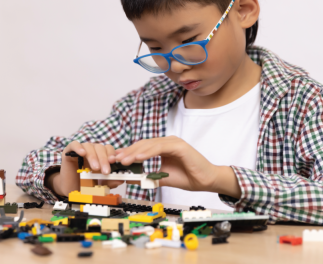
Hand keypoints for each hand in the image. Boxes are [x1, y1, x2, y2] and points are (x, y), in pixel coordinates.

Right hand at [48, 141, 123, 195]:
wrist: (71, 188)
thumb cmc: (86, 184)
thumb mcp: (100, 184)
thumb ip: (110, 181)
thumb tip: (121, 180)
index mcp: (101, 155)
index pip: (108, 149)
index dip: (112, 154)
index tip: (113, 162)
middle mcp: (92, 151)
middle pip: (100, 147)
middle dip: (104, 159)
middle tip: (105, 171)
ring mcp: (80, 150)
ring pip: (88, 146)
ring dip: (93, 156)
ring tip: (95, 168)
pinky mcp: (69, 152)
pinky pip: (74, 145)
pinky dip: (78, 148)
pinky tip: (82, 154)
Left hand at [109, 136, 240, 197]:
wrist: (207, 181)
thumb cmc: (189, 178)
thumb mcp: (163, 178)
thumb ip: (150, 176)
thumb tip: (133, 179)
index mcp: (163, 147)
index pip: (142, 148)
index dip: (128, 153)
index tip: (115, 160)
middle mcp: (167, 142)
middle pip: (143, 144)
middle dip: (128, 152)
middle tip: (115, 159)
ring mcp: (173, 142)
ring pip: (150, 144)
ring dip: (135, 152)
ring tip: (124, 160)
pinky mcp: (180, 145)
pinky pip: (160, 147)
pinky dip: (148, 152)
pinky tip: (139, 158)